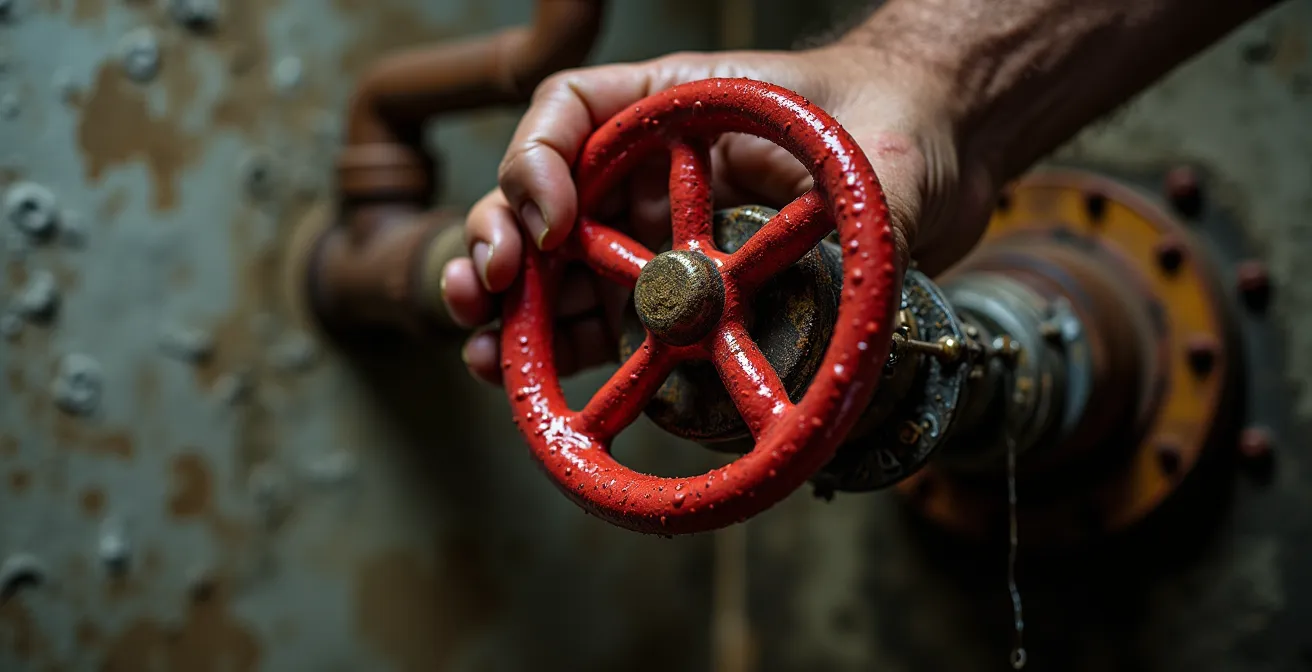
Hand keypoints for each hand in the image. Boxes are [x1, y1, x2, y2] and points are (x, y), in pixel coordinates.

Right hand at [442, 44, 997, 384]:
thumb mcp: (871, 149)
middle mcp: (654, 170)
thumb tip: (844, 290)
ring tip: (486, 349)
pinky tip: (532, 374)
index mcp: (675, 107)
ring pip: (561, 267)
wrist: (939, 146)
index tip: (556, 221)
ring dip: (514, 310)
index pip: (571, 112)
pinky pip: (608, 318)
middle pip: (544, 198)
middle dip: (501, 243)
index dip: (539, 162)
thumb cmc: (898, 119)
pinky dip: (565, 347)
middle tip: (487, 289)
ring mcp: (663, 231)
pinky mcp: (682, 289)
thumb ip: (847, 204)